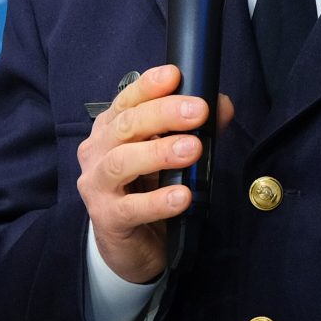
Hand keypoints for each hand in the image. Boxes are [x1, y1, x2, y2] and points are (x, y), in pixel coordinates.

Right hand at [76, 65, 234, 285]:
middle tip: (198, 111)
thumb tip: (222, 105)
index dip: (149, 86)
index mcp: (111, 129)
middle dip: (163, 114)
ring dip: (159, 152)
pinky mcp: (106, 218)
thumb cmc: (149, 189)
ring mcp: (97, 185)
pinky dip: (157, 200)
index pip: (127, 100)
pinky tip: (181, 196)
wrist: (132, 244)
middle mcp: (97, 151)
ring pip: (121, 162)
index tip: (175, 76)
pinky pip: (131, 208)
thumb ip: (196, 129)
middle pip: (126, 125)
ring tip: (193, 149)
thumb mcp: (172, 155)